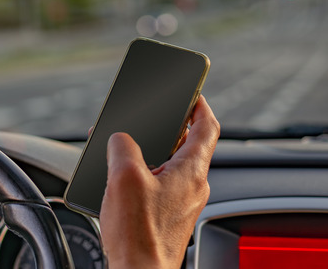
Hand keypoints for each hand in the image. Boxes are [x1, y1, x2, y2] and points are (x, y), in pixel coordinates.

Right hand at [99, 96, 219, 268]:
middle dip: (169, 128)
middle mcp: (194, 187)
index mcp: (192, 171)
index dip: (200, 104)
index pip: (207, 126)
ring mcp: (182, 204)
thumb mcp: (124, 177)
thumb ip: (122, 146)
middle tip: (153, 117)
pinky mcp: (169, 218)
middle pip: (188, 145)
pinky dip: (146, 175)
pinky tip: (124, 181)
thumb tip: (119, 140)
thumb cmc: (139, 235)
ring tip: (128, 149)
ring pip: (172, 167)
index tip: (192, 92)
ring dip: (153, 153)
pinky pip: (162, 186)